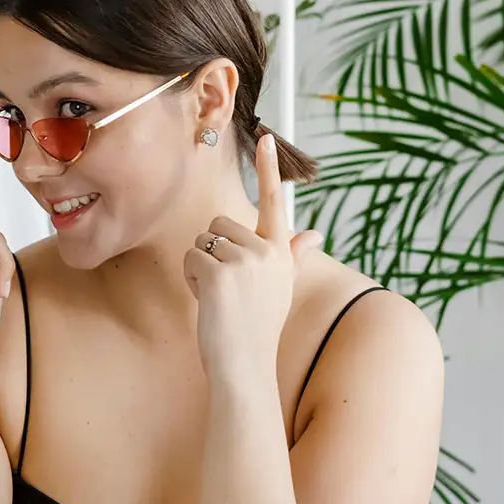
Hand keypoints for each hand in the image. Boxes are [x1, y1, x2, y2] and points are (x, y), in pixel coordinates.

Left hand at [183, 135, 322, 389]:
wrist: (246, 366)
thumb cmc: (257, 328)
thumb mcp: (279, 286)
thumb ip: (292, 255)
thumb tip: (313, 235)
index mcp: (280, 252)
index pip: (273, 202)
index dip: (267, 168)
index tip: (264, 137)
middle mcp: (267, 251)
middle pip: (218, 225)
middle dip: (212, 252)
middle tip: (227, 289)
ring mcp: (245, 261)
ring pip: (201, 242)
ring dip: (200, 268)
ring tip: (219, 298)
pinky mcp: (220, 273)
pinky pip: (190, 260)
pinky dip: (191, 281)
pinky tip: (208, 303)